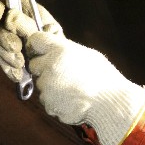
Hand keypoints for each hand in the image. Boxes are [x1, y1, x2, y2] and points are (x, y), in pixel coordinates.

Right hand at [0, 0, 62, 82]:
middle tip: (16, 49)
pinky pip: (2, 60)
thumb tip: (11, 16)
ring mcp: (11, 40)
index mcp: (29, 12)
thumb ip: (30, 25)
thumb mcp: (51, 34)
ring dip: (6, 55)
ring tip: (21, 64)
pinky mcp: (10, 56)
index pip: (8, 2)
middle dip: (4, 39)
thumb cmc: (59, 45)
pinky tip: (18, 74)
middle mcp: (17, 24)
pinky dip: (8, 68)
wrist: (62, 68)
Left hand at [26, 32, 144, 144]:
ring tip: (73, 89)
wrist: (110, 104)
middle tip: (62, 73)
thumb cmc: (103, 77)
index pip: (36, 40)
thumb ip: (67, 49)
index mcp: (61, 50)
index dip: (37, 46)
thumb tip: (54, 46)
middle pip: (34, 64)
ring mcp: (48, 86)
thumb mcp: (89, 55)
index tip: (41, 51)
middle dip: (44, 68)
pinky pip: (47, 100)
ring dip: (51, 87)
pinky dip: (56, 101)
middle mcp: (50, 66)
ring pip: (41, 84)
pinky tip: (73, 100)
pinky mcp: (48, 103)